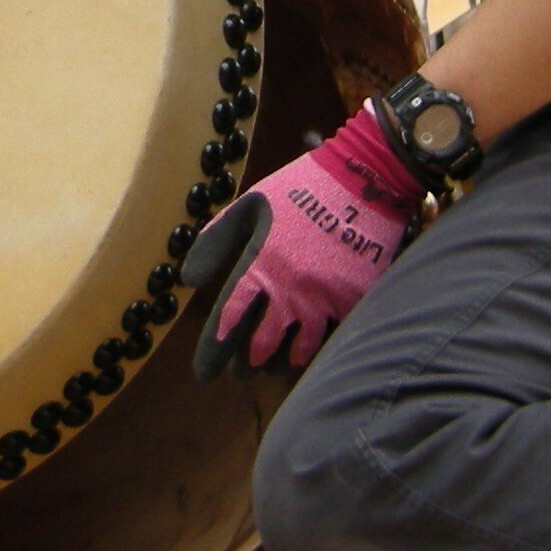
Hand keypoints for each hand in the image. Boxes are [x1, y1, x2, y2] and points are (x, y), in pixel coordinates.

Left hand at [178, 104, 422, 380]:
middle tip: (241, 372)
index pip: (229, 318)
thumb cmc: (300, 187)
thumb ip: (216, 241)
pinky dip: (317, 348)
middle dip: (248, 362)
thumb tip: (187, 280)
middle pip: (262, 342)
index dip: (215, 349)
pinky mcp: (355, 300)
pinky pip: (332, 337)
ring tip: (273, 367)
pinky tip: (308, 353)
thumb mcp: (250, 204)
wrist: (363, 178)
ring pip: (299, 348)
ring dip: (282, 361)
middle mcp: (290, 289)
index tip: (205, 372)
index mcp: (260, 264)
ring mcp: (324, 298)